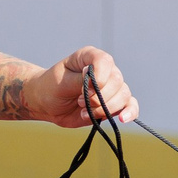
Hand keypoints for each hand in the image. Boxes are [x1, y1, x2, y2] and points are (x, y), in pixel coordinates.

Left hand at [24, 47, 138, 129]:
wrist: (47, 104)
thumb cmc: (50, 87)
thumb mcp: (61, 82)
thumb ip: (80, 81)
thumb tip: (98, 82)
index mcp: (90, 58)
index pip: (105, 61)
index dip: (100, 77)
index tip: (86, 89)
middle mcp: (104, 70)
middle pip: (117, 81)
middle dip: (99, 97)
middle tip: (79, 102)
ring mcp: (110, 87)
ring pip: (124, 95)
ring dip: (106, 108)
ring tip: (86, 112)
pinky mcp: (113, 103)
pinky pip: (130, 106)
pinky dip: (129, 112)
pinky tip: (121, 119)